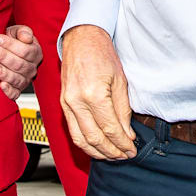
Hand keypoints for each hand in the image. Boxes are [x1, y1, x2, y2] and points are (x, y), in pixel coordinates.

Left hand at [0, 24, 40, 98]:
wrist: (5, 52)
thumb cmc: (12, 40)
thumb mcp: (17, 32)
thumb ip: (22, 32)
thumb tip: (27, 37)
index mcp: (35, 52)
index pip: (25, 50)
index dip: (11, 45)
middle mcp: (32, 68)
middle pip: (20, 64)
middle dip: (3, 56)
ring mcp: (25, 80)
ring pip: (16, 79)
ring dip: (4, 73)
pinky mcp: (16, 90)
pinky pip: (15, 93)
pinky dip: (8, 91)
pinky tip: (1, 85)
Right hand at [58, 25, 135, 160]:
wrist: (82, 39)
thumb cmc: (101, 54)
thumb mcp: (120, 80)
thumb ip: (123, 109)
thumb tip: (127, 133)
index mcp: (93, 94)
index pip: (110, 128)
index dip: (122, 143)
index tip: (132, 150)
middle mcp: (77, 101)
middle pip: (94, 138)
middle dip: (112, 151)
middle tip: (125, 156)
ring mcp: (67, 104)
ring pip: (80, 139)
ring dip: (97, 152)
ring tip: (113, 156)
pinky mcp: (63, 104)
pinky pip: (73, 130)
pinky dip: (85, 143)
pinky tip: (97, 146)